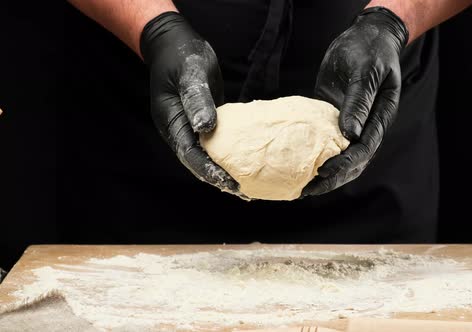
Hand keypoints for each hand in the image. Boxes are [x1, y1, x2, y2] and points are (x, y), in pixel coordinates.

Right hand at [140, 12, 240, 195]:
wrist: (174, 43)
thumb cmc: (182, 56)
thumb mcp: (191, 73)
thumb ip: (197, 100)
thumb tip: (206, 128)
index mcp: (171, 122)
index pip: (190, 155)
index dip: (209, 171)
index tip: (230, 182)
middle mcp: (179, 130)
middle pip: (198, 162)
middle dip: (219, 179)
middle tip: (244, 192)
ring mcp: (189, 127)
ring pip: (207, 156)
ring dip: (224, 171)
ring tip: (247, 186)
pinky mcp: (202, 122)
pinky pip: (215, 144)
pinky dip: (228, 155)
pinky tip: (246, 162)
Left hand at [303, 7, 408, 196]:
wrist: (367, 35)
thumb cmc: (370, 50)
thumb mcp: (365, 72)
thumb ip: (358, 102)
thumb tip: (349, 134)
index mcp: (380, 118)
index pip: (363, 150)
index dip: (344, 165)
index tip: (323, 173)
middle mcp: (367, 125)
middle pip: (353, 162)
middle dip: (332, 179)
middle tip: (307, 190)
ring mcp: (351, 122)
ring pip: (339, 156)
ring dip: (324, 173)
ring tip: (302, 187)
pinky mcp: (334, 115)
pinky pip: (325, 140)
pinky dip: (314, 154)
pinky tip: (297, 162)